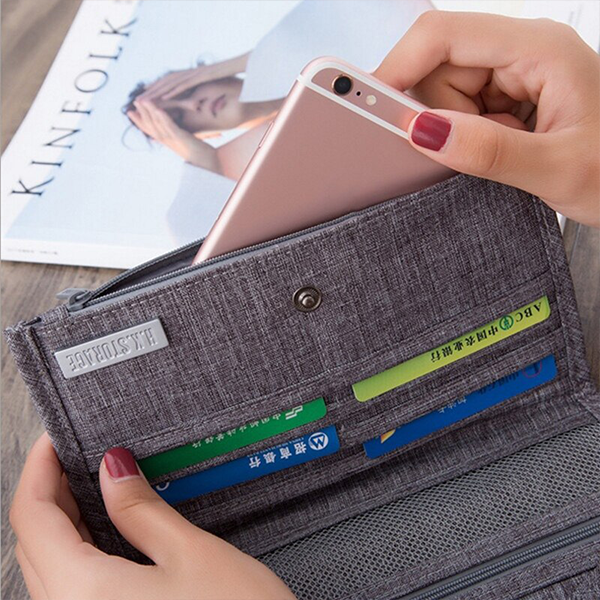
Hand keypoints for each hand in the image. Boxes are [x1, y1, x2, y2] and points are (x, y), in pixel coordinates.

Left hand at [10, 434, 294, 599]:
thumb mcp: (190, 552)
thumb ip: (141, 509)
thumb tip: (113, 467)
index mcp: (83, 593)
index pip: (33, 519)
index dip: (39, 470)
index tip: (54, 440)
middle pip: (34, 545)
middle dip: (48, 494)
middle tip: (73, 456)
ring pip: (46, 570)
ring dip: (60, 525)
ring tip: (87, 486)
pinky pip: (67, 591)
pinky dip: (74, 554)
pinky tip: (101, 533)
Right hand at [127, 99, 200, 158]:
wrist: (207, 161)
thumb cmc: (197, 151)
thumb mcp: (184, 141)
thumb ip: (177, 135)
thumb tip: (173, 129)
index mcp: (166, 140)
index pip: (150, 130)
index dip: (139, 121)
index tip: (130, 112)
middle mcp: (167, 141)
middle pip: (150, 126)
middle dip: (142, 113)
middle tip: (135, 101)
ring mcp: (173, 139)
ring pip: (157, 124)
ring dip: (149, 112)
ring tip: (143, 101)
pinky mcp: (181, 138)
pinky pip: (170, 127)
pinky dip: (163, 118)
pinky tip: (158, 110)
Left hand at [139, 53, 249, 100]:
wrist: (246, 65)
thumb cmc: (235, 76)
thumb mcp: (218, 85)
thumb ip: (208, 90)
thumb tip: (204, 98)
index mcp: (194, 74)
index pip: (172, 81)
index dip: (159, 87)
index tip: (148, 94)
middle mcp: (192, 72)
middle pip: (167, 81)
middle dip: (152, 90)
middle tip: (138, 99)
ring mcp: (196, 73)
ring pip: (172, 83)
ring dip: (157, 91)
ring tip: (145, 100)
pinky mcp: (202, 76)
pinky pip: (184, 85)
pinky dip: (173, 91)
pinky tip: (162, 98)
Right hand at [374, 12, 599, 226]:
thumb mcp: (559, 168)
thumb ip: (489, 150)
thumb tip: (423, 132)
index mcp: (538, 49)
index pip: (443, 35)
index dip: (397, 66)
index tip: (369, 108)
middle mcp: (523, 52)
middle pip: (437, 68)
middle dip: (436, 116)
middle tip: (467, 151)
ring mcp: (515, 75)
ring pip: (444, 94)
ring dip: (456, 131)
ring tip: (502, 154)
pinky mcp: (510, 98)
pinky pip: (461, 111)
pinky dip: (466, 137)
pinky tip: (499, 152)